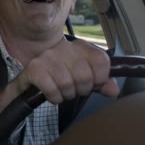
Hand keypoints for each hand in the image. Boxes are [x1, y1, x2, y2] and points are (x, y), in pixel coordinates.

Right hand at [0, 39, 117, 117]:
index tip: (93, 83)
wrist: (31, 78)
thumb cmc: (61, 76)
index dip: (100, 78)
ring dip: (67, 95)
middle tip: (74, 89)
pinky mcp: (34, 68)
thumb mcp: (84, 77)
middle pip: (85, 76)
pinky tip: (52, 95)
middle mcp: (64, 47)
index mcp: (80, 46)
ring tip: (62, 91)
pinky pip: (52, 90)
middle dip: (82, 90)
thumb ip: (101, 82)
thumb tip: (113, 91)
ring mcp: (48, 57)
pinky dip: (55, 98)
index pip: (101, 61)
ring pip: (67, 84)